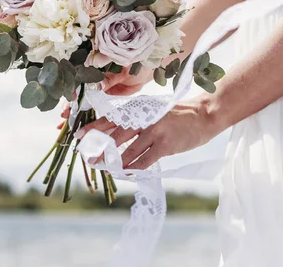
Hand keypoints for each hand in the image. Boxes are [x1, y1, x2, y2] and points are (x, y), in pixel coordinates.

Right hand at [57, 65, 152, 127]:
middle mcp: (93, 76)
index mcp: (96, 66)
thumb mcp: (123, 69)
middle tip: (64, 115)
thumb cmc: (136, 63)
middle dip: (69, 103)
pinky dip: (85, 113)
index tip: (69, 97)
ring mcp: (98, 87)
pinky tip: (78, 121)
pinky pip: (93, 105)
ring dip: (74, 110)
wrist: (147, 70)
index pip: (79, 77)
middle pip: (77, 90)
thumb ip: (110, 78)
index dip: (73, 87)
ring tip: (66, 120)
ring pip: (82, 99)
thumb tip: (98, 86)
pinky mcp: (104, 95)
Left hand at [75, 95, 222, 168]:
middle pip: (115, 136)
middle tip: (89, 159)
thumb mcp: (152, 110)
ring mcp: (154, 131)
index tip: (79, 137)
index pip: (110, 118)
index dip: (94, 128)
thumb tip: (115, 134)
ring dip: (115, 162)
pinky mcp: (166, 144)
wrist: (204, 114)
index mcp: (138, 109)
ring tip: (106, 169)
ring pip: (128, 150)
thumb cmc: (176, 114)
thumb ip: (136, 120)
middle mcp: (143, 118)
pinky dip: (134, 168)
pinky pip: (145, 160)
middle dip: (100, 149)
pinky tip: (126, 173)